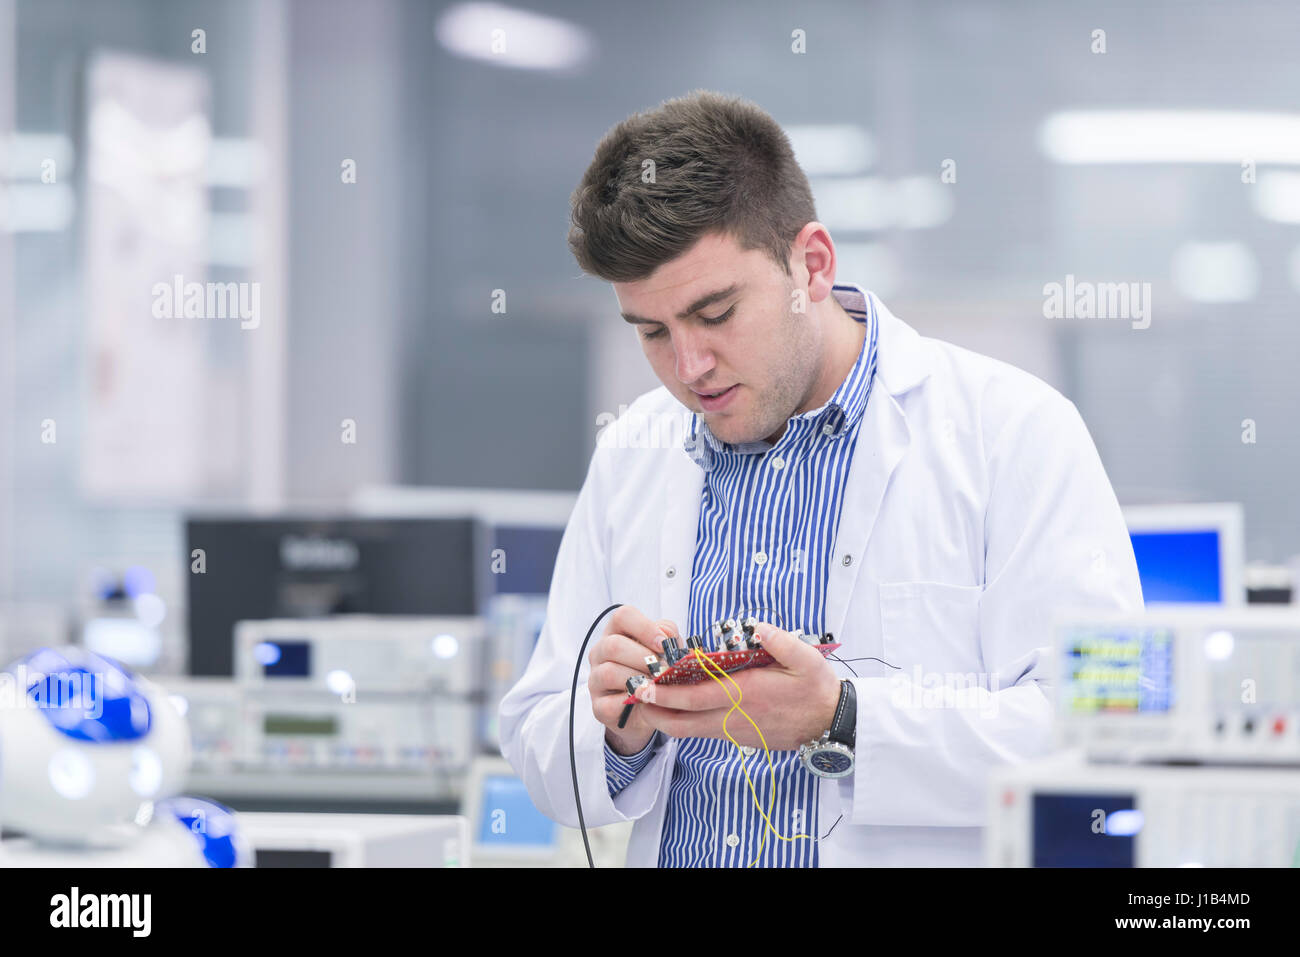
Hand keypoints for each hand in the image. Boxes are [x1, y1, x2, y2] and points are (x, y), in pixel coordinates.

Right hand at [587, 604, 678, 755]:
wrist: (652, 709)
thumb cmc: (658, 671)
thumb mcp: (667, 650)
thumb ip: (669, 636)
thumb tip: (667, 637)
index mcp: (617, 633)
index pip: (622, 617)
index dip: (645, 627)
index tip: (663, 644)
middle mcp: (601, 653)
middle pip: (613, 645)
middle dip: (643, 658)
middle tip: (663, 670)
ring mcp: (596, 680)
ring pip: (609, 673)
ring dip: (639, 681)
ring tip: (658, 687)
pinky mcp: (599, 707)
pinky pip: (611, 703)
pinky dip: (633, 703)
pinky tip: (648, 702)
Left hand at [633, 622, 842, 751]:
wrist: (830, 724)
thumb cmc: (815, 688)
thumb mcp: (805, 659)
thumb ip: (779, 642)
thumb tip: (757, 627)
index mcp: (744, 694)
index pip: (694, 697)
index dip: (665, 692)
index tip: (643, 682)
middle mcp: (733, 716)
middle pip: (680, 723)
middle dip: (653, 711)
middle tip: (633, 695)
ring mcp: (733, 730)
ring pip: (688, 731)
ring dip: (665, 718)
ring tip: (647, 700)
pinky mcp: (738, 737)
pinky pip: (702, 732)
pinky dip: (683, 722)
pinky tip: (676, 707)